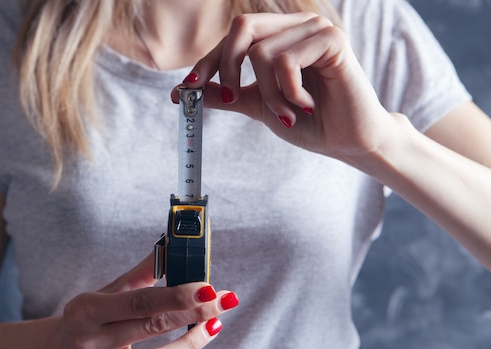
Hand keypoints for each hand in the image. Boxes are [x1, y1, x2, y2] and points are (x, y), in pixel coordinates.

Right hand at [53, 253, 237, 348]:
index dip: (178, 295)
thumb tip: (174, 245)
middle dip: (194, 314)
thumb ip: (144, 271)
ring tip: (212, 328)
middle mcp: (88, 343)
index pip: (140, 301)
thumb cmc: (91, 317)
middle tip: (222, 303)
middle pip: (151, 327)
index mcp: (86, 309)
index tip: (209, 289)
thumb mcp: (110, 290)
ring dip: (190, 345)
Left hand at [177, 13, 397, 164]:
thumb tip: (182, 91)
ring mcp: (315, 29)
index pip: (234, 36)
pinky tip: (306, 104)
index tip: (187, 87)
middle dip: (228, 67)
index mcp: (279, 36)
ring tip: (289, 113)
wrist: (347, 141)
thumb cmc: (309, 122)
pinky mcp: (331, 40)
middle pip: (242, 27)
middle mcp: (296, 25)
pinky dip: (288, 92)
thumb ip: (227, 94)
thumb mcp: (258, 106)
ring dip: (268, 95)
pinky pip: (285, 62)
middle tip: (235, 97)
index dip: (208, 60)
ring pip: (262, 53)